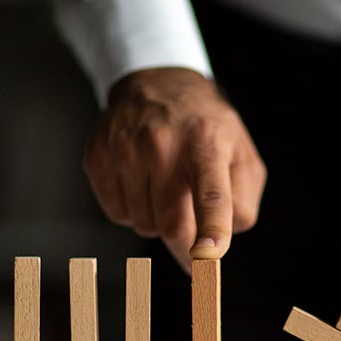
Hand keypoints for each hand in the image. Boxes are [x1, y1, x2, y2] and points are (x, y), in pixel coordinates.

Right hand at [83, 67, 266, 270]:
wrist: (156, 84)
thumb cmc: (205, 129)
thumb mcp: (241, 154)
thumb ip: (241, 201)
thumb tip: (218, 243)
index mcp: (207, 142)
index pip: (211, 195)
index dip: (211, 229)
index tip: (208, 256)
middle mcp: (163, 144)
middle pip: (171, 223)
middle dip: (185, 250)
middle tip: (194, 256)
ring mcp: (125, 150)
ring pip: (143, 224)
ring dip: (158, 222)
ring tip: (165, 189)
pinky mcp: (98, 157)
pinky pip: (117, 214)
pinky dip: (133, 211)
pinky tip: (142, 184)